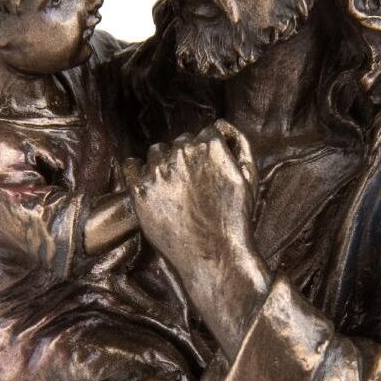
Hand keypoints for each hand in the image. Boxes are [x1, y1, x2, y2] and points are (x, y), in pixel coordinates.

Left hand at [122, 121, 269, 358]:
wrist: (213, 256)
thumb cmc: (235, 219)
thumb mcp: (250, 176)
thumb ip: (239, 143)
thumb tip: (221, 125)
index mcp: (209, 145)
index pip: (203, 134)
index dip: (205, 152)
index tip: (205, 168)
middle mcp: (181, 152)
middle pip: (179, 142)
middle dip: (185, 157)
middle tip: (190, 183)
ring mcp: (158, 171)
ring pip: (156, 153)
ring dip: (162, 163)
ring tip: (172, 187)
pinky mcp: (139, 190)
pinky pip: (130, 166)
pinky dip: (136, 170)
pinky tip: (146, 182)